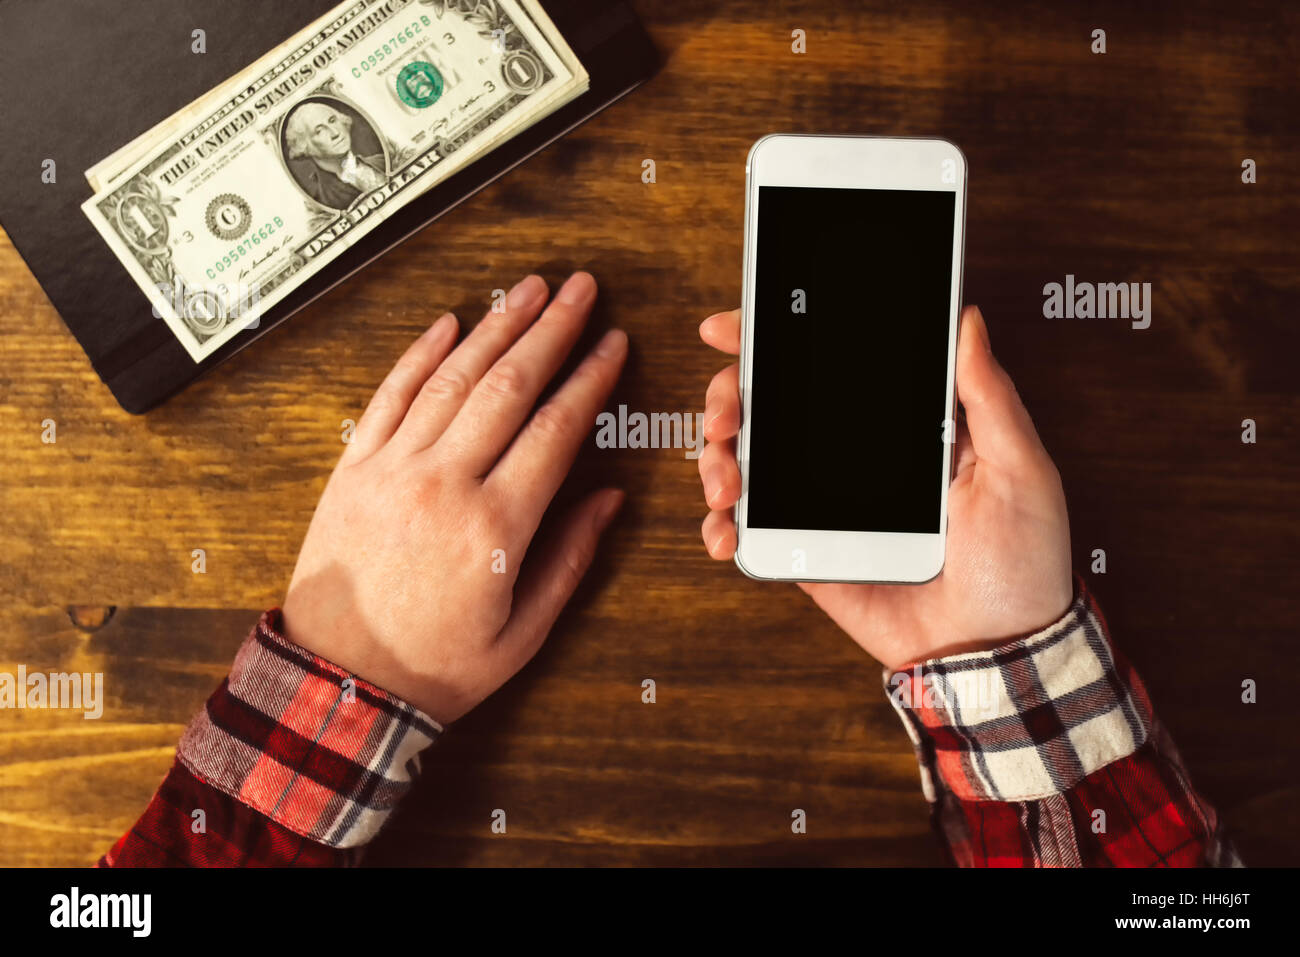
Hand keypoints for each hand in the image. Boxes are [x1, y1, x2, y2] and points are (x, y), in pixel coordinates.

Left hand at [282, 272, 626, 724]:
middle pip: (509, 386)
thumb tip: (607, 501)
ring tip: (528, 290)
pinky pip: (390, 396)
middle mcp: (443, 486)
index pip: (555, 430)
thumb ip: (569, 559)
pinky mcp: (354, 470)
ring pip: (453, 378)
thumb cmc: (432, 666)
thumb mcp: (522, 633)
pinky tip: (449, 323)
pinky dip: (421, 354)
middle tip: (580, 289)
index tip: (612, 346)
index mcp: (493, 528)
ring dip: (495, 326)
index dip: (590, 379)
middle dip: (552, 329)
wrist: (337, 683)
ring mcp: (393, 471)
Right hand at [697, 305, 1071, 670]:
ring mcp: (824, 504)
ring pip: (748, 460)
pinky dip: (723, 526)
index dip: (775, 336)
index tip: (731, 328)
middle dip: (729, 397)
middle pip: (770, 404)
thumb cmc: (1023, 561)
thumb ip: (990, 397)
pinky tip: (724, 531)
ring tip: (725, 480)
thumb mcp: (1022, 469)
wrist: (997, 652)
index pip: (829, 362)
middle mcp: (855, 455)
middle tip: (725, 415)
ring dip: (716, 459)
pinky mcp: (809, 553)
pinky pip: (752, 530)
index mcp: (900, 423)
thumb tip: (970, 320)